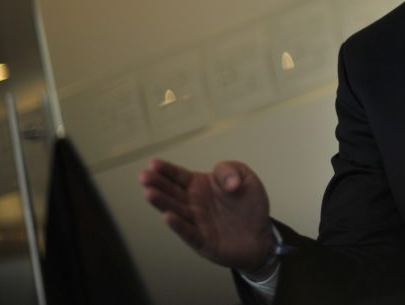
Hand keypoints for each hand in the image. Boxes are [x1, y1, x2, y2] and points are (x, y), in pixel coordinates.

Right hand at [139, 158, 273, 271]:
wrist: (261, 235)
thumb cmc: (249, 205)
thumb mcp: (246, 178)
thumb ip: (232, 171)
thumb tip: (227, 183)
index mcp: (200, 185)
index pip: (178, 175)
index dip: (165, 169)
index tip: (152, 164)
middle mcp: (193, 202)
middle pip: (171, 191)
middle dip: (157, 183)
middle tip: (144, 176)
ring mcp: (195, 222)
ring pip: (175, 210)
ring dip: (162, 202)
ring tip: (149, 193)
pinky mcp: (201, 241)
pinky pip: (188, 232)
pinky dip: (178, 225)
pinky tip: (168, 216)